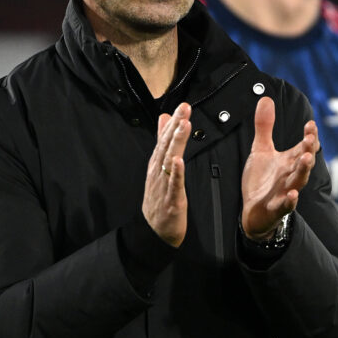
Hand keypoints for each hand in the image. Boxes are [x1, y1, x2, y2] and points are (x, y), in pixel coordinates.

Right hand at [142, 102, 191, 246]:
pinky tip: (179, 161)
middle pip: (166, 145)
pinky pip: (174, 185)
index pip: (165, 139)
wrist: (154, 231)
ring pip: (170, 161)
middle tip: (184, 109)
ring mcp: (163, 185)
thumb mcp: (159, 167)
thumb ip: (162, 142)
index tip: (182, 107)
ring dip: (176, 143)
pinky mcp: (171, 200)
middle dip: (175, 126)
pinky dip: (176, 172)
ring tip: (184, 126)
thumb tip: (164, 119)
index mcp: (157, 164)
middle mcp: (158, 171)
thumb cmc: (159, 198)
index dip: (174, 122)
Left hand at [240, 96, 318, 239]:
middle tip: (310, 139)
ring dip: (303, 170)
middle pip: (304, 162)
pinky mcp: (275, 208)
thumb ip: (264, 126)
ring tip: (306, 158)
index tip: (311, 124)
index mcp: (289, 161)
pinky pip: (285, 205)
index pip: (304, 146)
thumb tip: (266, 98)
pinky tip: (292, 195)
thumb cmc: (261, 181)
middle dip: (308, 150)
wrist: (253, 211)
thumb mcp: (261, 150)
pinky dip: (289, 201)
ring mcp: (284, 192)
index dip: (309, 136)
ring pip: (298, 181)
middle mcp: (290, 175)